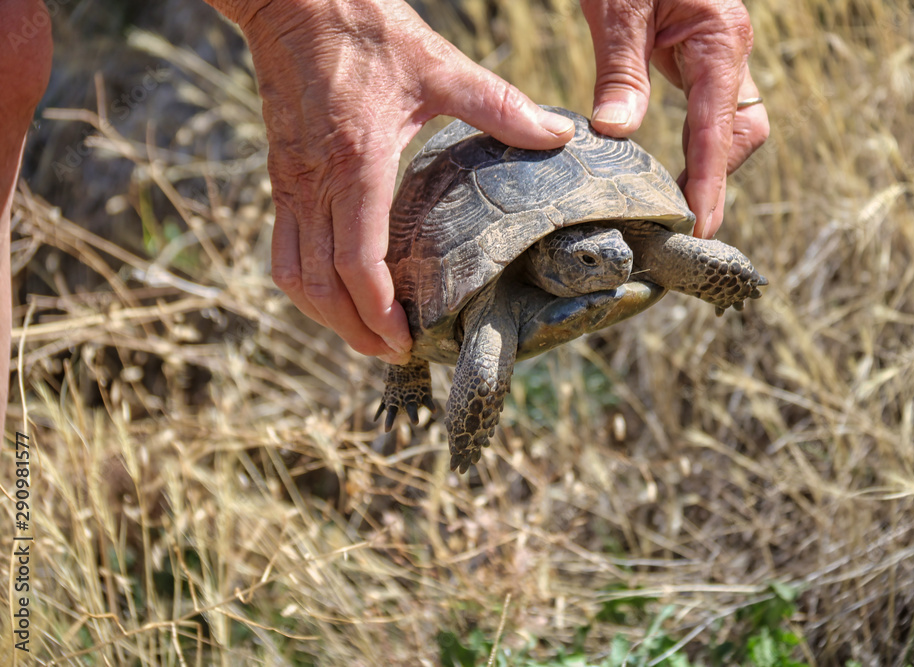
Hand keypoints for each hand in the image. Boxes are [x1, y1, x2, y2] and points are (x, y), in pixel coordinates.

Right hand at [216, 0, 574, 362]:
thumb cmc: (366, 30)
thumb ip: (499, 106)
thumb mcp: (439, 66)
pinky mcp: (280, 178)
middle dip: (355, 331)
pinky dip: (303, 286)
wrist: (293, 1)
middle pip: (323, 286)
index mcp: (356, 164)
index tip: (404, 339)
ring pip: (294, 276)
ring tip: (363, 336)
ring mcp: (290, 184)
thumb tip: (558, 135)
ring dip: (325, 316)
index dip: (378, 311)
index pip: (357, 263)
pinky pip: (281, 250)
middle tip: (392, 354)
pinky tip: (331, 295)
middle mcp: (315, 184)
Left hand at [581, 0, 769, 238]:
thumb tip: (616, 134)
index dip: (711, 182)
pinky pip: (711, 107)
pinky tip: (670, 165)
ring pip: (731, 121)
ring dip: (710, 162)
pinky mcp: (699, 52)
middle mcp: (729, 48)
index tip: (700, 227)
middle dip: (718, 177)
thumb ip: (620, 69)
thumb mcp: (617, 5)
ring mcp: (719, 51)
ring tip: (677, 206)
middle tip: (684, 225)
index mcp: (720, 37)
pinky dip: (697, 141)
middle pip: (742, 131)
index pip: (720, 128)